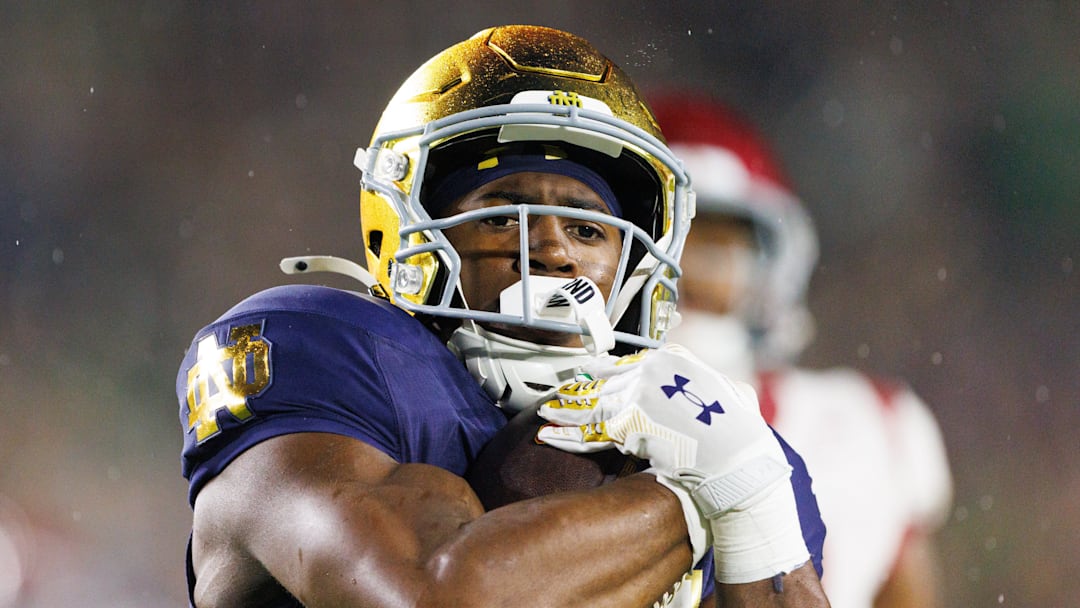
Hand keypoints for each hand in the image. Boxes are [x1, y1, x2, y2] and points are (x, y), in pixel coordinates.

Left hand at [537, 344, 809, 582]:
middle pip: (603, 382)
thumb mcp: (727, 385)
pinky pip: (590, 432)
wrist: (735, 452)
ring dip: (565, 410)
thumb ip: (702, 374)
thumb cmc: (739, 426)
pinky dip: (566, 435)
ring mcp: (635, 396)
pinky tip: (548, 435)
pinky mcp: (627, 426)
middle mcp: (648, 371)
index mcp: (671, 359)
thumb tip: (692, 366)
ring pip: (591, 403)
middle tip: (557, 393)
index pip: (626, 363)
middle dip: (579, 389)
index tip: (587, 373)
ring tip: (545, 413)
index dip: (603, 371)